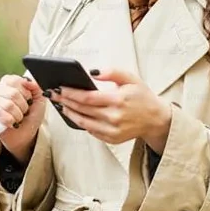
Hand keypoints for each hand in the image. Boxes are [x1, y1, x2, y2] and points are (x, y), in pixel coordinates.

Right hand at [0, 74, 45, 161]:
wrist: (25, 133)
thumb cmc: (31, 114)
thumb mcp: (39, 98)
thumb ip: (36, 86)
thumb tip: (28, 81)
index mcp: (9, 82)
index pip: (15, 81)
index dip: (26, 93)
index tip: (29, 100)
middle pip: (12, 93)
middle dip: (23, 106)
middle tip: (23, 111)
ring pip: (7, 105)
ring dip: (17, 115)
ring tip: (18, 117)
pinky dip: (9, 120)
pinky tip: (11, 123)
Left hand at [50, 68, 172, 151]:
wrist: (155, 118)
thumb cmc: (142, 97)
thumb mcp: (131, 78)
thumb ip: (112, 72)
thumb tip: (92, 72)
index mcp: (118, 100)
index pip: (87, 97)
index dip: (71, 93)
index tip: (60, 88)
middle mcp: (114, 117)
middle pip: (82, 109)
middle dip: (65, 101)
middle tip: (54, 94)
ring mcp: (112, 130)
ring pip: (83, 122)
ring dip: (70, 113)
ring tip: (61, 105)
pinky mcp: (112, 139)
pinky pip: (91, 131)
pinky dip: (80, 122)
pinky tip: (75, 115)